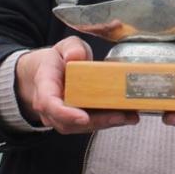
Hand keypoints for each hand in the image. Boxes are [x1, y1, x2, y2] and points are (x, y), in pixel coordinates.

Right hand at [15, 36, 138, 133]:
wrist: (47, 72)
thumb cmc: (56, 60)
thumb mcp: (64, 46)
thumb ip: (71, 48)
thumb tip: (75, 56)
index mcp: (44, 85)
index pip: (49, 103)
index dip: (66, 113)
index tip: (83, 117)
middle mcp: (50, 107)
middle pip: (69, 122)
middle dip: (97, 121)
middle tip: (120, 116)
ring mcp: (62, 117)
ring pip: (81, 127)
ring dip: (106, 123)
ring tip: (129, 116)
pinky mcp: (76, 120)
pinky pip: (90, 124)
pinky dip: (108, 121)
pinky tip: (127, 115)